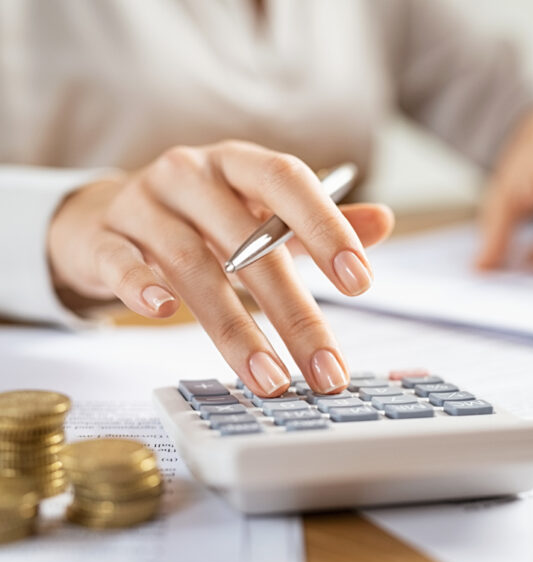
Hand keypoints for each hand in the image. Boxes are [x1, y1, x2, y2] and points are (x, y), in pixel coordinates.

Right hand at [47, 141, 393, 395]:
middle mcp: (191, 175)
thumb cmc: (201, 219)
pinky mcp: (102, 239)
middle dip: (294, 312)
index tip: (361, 282)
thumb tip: (384, 221)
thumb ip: (319, 222)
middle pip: (247, 242)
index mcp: (239, 164)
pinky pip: (120, 262)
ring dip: (234, 328)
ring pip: (191, 263)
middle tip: (326, 370)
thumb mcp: (261, 213)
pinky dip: (142, 286)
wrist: (108, 216)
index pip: (288, 182)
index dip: (326, 227)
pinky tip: (164, 314)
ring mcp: (143, 204)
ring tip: (270, 379)